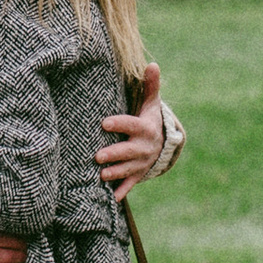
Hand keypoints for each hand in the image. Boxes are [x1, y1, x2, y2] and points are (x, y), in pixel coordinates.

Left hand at [97, 63, 183, 202]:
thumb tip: (153, 64)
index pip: (131, 125)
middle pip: (129, 151)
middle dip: (115, 154)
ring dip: (116, 172)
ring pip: (128, 169)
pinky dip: (122, 191)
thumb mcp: (151, 103)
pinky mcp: (138, 174)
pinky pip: (130, 184)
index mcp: (145, 128)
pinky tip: (111, 198)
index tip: (104, 122)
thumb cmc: (149, 119)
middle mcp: (144, 147)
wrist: (163, 144)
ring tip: (101, 175)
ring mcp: (142, 163)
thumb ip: (151, 86)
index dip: (119, 124)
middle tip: (98, 156)